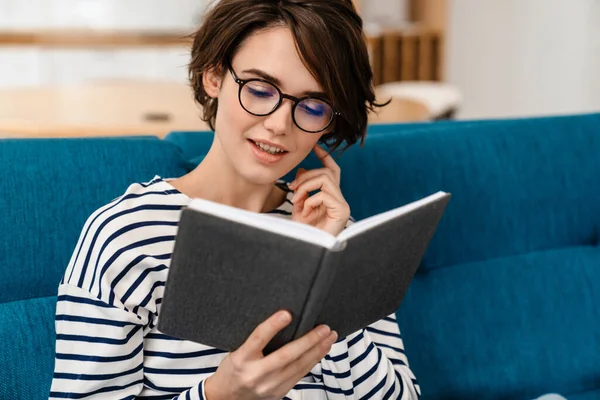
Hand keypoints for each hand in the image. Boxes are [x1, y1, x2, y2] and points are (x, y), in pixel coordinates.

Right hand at [204, 311, 337, 399]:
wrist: (227, 398)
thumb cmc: (234, 369)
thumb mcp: (236, 351)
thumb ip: (256, 341)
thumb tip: (283, 319)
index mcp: (241, 359)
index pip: (258, 338)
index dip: (272, 326)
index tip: (287, 314)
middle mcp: (256, 374)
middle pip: (286, 356)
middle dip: (309, 341)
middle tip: (324, 328)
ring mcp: (269, 386)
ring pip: (298, 367)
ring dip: (317, 350)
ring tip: (330, 337)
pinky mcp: (279, 392)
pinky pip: (300, 375)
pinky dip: (313, 361)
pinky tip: (322, 351)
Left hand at [289, 144, 350, 235]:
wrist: (308, 249)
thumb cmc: (304, 232)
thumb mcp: (298, 206)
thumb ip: (302, 188)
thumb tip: (302, 169)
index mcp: (330, 197)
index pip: (331, 170)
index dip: (324, 156)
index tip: (315, 146)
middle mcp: (339, 199)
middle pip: (326, 172)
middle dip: (306, 176)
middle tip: (292, 188)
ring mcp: (342, 205)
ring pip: (325, 179)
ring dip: (306, 187)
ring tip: (296, 200)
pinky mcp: (342, 211)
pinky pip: (323, 194)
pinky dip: (309, 201)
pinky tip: (304, 212)